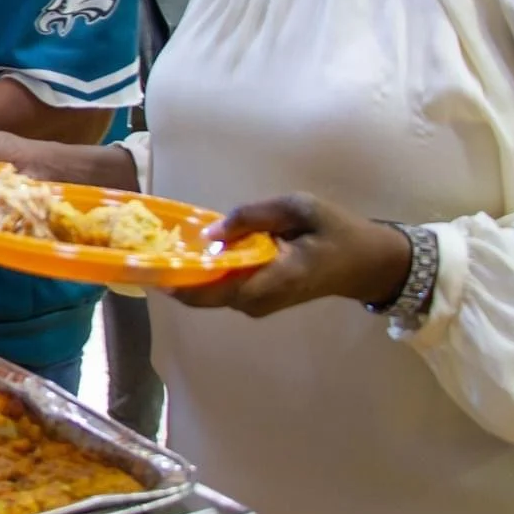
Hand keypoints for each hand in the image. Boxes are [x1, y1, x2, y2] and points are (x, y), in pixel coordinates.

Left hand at [167, 194, 411, 318]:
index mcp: (278, 277)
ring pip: (211, 295)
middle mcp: (264, 300)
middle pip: (207, 297)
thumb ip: (254, 216)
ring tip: (164, 248)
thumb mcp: (298, 207)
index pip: (222, 291)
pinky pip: (222, 291)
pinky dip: (205, 275)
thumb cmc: (335, 230)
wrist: (364, 263)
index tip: (155, 266)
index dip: (185, 282)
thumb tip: (210, 233)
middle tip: (148, 251)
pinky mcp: (257, 302)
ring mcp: (259, 306)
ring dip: (189, 275)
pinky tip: (193, 253)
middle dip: (177, 277)